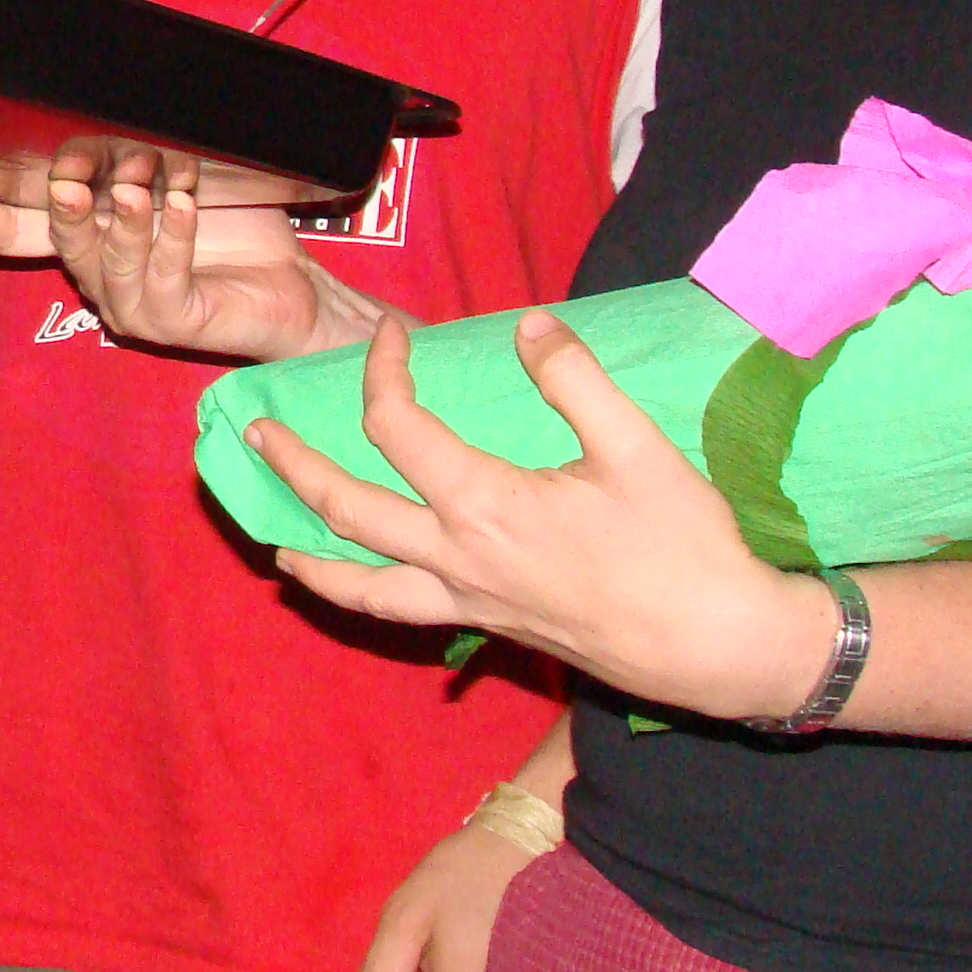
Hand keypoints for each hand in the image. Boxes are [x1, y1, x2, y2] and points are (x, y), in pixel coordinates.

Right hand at [0, 142, 392, 362]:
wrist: (296, 286)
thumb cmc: (235, 226)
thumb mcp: (174, 175)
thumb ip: (131, 155)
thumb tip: (98, 103)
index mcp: (90, 241)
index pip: (20, 230)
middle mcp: (100, 278)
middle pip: (58, 242)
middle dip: (61, 206)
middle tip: (67, 175)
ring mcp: (132, 307)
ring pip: (107, 262)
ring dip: (124, 217)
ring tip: (139, 181)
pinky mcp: (172, 322)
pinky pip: (161, 277)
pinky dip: (171, 237)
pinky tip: (184, 206)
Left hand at [257, 314, 830, 722]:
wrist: (715, 646)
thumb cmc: (683, 546)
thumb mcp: (638, 448)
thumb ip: (575, 380)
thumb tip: (528, 325)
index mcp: (485, 505)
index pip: (397, 427)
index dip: (381, 372)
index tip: (387, 334)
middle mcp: (458, 557)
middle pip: (346, 509)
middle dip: (293, 465)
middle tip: (255, 431)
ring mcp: (468, 600)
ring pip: (360, 585)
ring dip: (310, 555)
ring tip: (272, 538)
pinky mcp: (488, 625)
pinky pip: (400, 614)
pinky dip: (360, 597)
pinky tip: (356, 588)